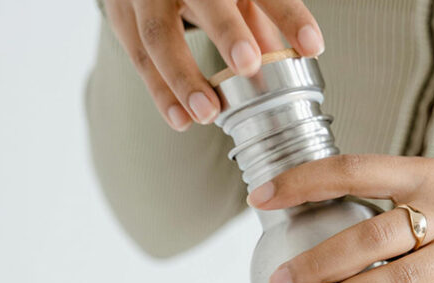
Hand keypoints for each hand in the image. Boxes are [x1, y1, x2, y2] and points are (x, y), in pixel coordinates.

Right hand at [101, 0, 323, 130]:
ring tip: (208, 113)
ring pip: (158, 35)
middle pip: (204, 0)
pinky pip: (139, 59)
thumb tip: (299, 52)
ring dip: (183, 78)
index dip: (287, 13)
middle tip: (248, 65)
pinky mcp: (121, 18)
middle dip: (225, 31)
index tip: (312, 46)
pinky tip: (181, 119)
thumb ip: (262, 17)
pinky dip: (161, 93)